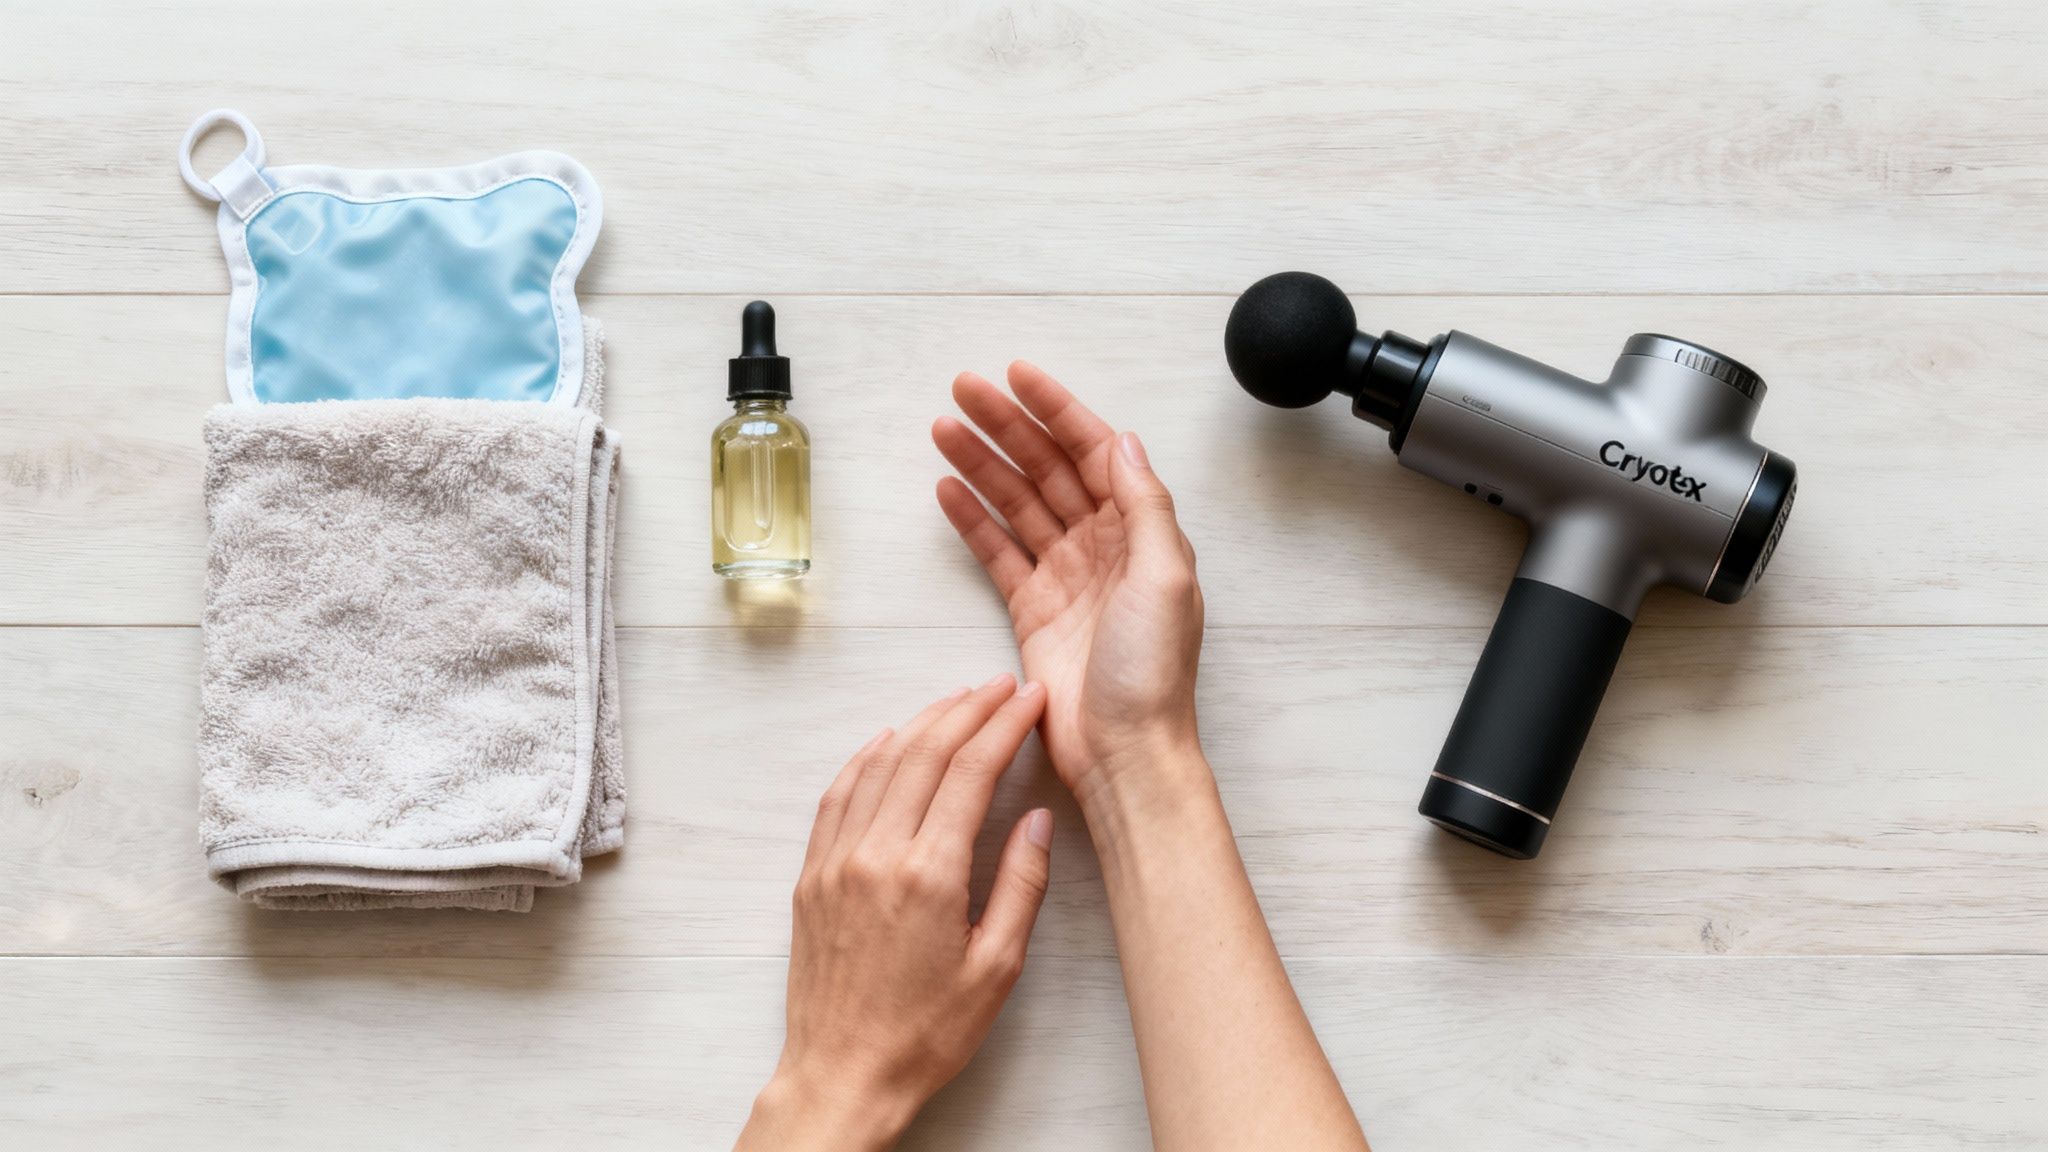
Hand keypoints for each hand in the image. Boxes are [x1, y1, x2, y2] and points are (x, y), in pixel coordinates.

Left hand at [736, 678, 1053, 1151]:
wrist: (843, 1074)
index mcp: (930, 874)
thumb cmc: (925, 1033)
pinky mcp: (812, 875)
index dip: (1005, 724)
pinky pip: (838, 795)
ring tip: (956, 701)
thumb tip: (1035, 818)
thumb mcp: (996, 968)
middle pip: (925, 752)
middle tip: (1001, 687)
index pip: (971, 770)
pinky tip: (888, 741)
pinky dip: (866, 758)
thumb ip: (1021, 885)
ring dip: (921, 723)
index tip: (1029, 699)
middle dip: (968, 709)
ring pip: (879, 764)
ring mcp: (837, 860)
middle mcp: (877, 854)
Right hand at [932, 362, 1205, 810]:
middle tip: (961, 389)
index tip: (1016, 375)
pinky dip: (972, 519)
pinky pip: (998, 551)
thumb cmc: (1153, 673)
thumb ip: (1145, 505)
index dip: (1056, 410)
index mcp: (1142, 532)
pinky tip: (945, 488)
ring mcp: (1066, 576)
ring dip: (982, 463)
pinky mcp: (1032, 610)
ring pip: (1018, 503)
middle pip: (1049, 468)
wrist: (1124, 753)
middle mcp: (1104, 547)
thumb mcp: (1166, 577)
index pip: (1094, 452)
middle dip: (1007, 426)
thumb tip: (1122, 439)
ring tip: (942, 428)